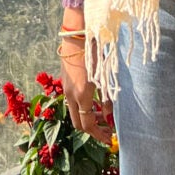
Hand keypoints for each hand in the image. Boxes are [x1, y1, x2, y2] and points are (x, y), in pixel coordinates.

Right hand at [59, 5, 112, 145]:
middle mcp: (71, 95)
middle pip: (78, 123)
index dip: (99, 135)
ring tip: (103, 116)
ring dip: (87, 118)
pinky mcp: (65, 82)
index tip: (110, 139)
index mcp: (82, 95)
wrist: (76, 35)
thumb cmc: (94, 52)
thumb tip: (109, 116)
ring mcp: (66, 89)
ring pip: (75, 113)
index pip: (89, 125)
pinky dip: (83, 107)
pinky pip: (72, 102)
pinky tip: (94, 102)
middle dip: (92, 130)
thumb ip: (106, 97)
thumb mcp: (103, 75)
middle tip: (106, 131)